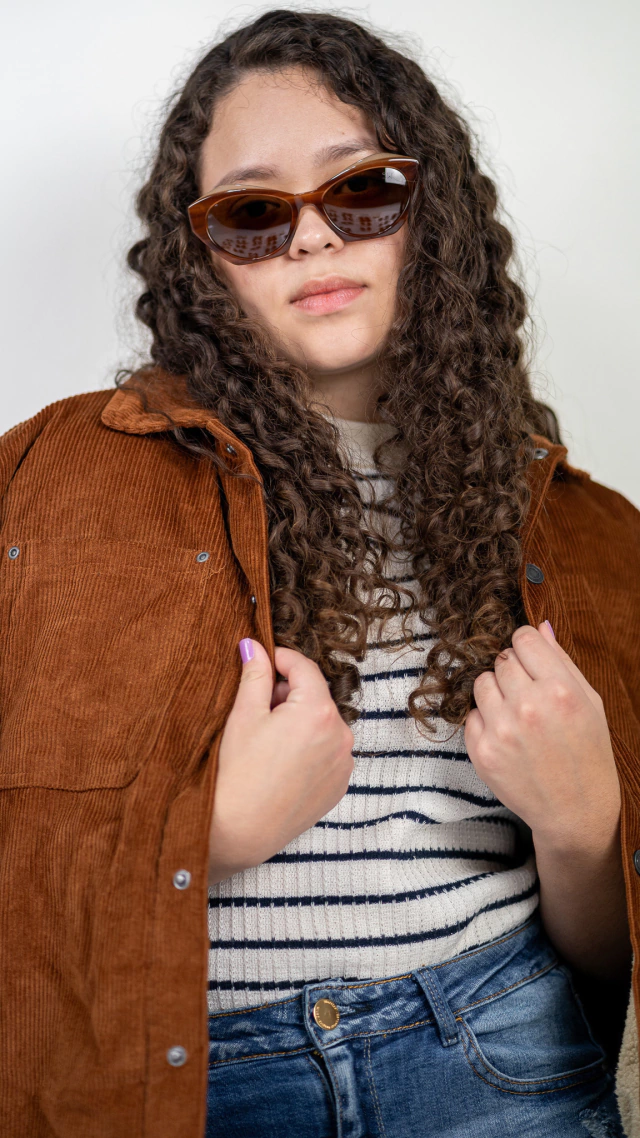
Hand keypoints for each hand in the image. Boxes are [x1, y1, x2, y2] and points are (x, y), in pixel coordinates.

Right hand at [209, 639, 353, 884]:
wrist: (240, 831)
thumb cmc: (238, 773)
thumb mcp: (244, 715)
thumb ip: (256, 674)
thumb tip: (255, 646)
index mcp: (318, 711)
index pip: (304, 667)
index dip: (281, 658)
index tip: (262, 660)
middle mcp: (341, 734)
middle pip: (315, 696)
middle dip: (288, 694)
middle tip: (258, 708)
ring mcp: (343, 762)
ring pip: (322, 724)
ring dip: (300, 721)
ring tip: (267, 739)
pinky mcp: (339, 785)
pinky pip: (327, 752)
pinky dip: (309, 747)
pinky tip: (281, 761)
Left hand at [465, 622, 620, 852]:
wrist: (576, 810)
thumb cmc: (588, 752)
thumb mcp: (589, 702)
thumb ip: (561, 661)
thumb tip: (539, 626)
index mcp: (560, 690)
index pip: (522, 638)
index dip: (526, 647)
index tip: (530, 661)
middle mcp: (528, 707)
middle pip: (500, 659)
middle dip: (513, 672)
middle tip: (528, 695)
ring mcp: (501, 730)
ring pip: (480, 682)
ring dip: (495, 693)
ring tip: (516, 715)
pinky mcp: (482, 752)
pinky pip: (470, 715)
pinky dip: (485, 721)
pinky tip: (507, 737)